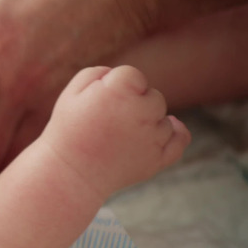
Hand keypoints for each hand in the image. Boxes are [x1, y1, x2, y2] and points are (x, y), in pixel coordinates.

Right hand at [42, 66, 189, 196]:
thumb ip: (100, 73)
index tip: (101, 99)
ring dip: (147, 123)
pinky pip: (179, 140)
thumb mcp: (72, 94)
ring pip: (164, 119)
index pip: (134, 75)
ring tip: (118, 137)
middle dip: (135, 103)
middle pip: (154, 96)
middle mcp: (141, 114)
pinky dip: (175, 133)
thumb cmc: (68, 130)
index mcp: (119, 93)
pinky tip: (165, 129)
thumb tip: (128, 78)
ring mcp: (152, 139)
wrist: (68, 174)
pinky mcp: (158, 160)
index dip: (117, 84)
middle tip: (109, 119)